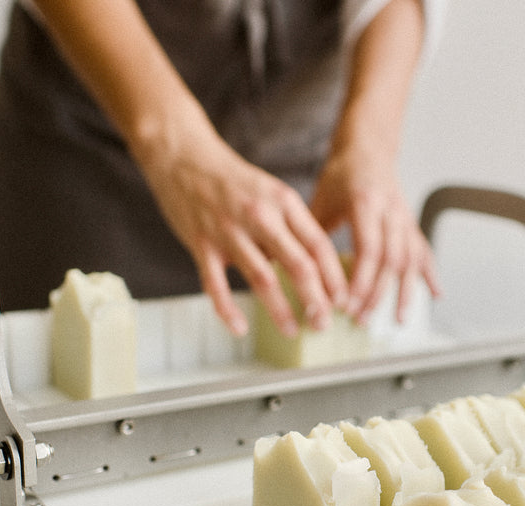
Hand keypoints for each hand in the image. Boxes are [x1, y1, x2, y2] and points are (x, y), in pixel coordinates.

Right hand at [144, 139, 348, 337]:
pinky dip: (228, 310)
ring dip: (281, 310)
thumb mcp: (271, 192)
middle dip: (315, 301)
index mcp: (284, 202)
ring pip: (263, 278)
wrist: (183, 156)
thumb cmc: (231, 179)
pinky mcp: (201, 244)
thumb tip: (311, 267)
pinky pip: (216, 285)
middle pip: (298, 265)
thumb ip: (290, 227)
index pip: (319, 245)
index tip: (342, 300)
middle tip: (323, 323)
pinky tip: (240, 328)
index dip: (334, 278)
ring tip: (292, 331)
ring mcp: (229, 231)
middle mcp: (260, 216)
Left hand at [310, 146, 440, 324]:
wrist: (369, 149)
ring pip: (410, 260)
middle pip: (390, 260)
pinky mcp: (411, 224)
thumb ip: (311, 233)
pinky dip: (430, 275)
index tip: (347, 304)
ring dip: (404, 292)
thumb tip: (289, 268)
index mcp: (366, 203)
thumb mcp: (321, 199)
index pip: (368, 249)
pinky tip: (436, 295)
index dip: (360, 280)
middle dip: (376, 294)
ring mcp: (405, 218)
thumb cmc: (342, 174)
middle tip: (361, 318)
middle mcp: (391, 212)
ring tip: (397, 320)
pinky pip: (424, 251)